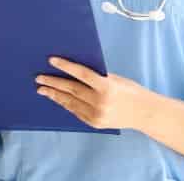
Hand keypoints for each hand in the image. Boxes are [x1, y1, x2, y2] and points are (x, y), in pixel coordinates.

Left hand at [36, 56, 152, 130]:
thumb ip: (98, 77)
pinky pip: (76, 112)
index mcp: (107, 87)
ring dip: (55, 95)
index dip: (66, 66)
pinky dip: (66, 104)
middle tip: (40, 78)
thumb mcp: (116, 79)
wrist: (144, 113)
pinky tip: (58, 99)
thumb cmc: (132, 92)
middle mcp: (100, 102)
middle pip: (71, 89)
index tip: (52, 60)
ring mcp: (96, 115)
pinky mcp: (94, 123)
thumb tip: (76, 71)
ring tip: (43, 89)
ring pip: (70, 102)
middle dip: (54, 83)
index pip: (82, 74)